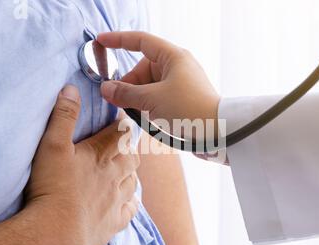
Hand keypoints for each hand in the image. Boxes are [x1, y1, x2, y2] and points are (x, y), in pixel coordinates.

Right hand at [25, 85, 139, 244]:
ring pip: (133, 182)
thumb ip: (63, 117)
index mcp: (101, 155)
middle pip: (132, 156)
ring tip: (123, 170)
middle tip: (122, 145)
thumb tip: (71, 89)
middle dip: (130, 148)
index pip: (121, 133)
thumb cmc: (52, 187)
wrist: (56, 231)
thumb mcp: (52, 146)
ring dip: (131, 173)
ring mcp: (117, 200)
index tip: (122, 118)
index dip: (123, 123)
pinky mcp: (114, 222)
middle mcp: (115, 176)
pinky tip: (127, 201)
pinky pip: (130, 209)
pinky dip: (131, 202)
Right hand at [98, 31, 220, 136]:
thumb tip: (106, 89)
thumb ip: (126, 93)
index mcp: (173, 57)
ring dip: (138, 97)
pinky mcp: (182, 98)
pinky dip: (148, 104)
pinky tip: (146, 116)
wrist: (217, 131)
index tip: (101, 42)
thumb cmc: (189, 109)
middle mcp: (177, 66)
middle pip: (142, 68)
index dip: (119, 40)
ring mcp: (180, 83)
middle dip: (129, 84)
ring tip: (136, 112)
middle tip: (119, 100)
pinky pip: (157, 96)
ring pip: (149, 85)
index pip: (141, 41)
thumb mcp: (153, 99)